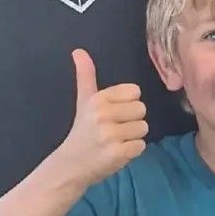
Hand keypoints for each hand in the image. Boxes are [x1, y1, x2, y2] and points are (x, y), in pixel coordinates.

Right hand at [60, 50, 147, 187]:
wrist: (70, 165)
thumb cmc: (82, 131)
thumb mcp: (84, 101)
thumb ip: (85, 75)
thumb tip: (78, 50)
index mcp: (98, 99)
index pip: (135, 92)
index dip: (127, 104)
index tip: (113, 113)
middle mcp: (103, 115)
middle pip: (141, 110)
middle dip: (131, 121)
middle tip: (114, 129)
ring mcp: (110, 135)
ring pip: (143, 128)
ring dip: (133, 137)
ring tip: (116, 141)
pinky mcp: (117, 153)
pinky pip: (141, 146)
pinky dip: (132, 151)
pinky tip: (117, 152)